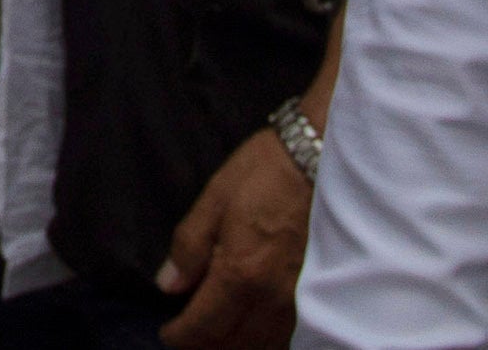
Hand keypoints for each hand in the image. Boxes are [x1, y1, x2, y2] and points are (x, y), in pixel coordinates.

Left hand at [153, 122, 312, 349]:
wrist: (321, 157)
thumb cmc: (264, 173)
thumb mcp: (214, 199)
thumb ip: (189, 246)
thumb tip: (168, 285)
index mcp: (240, 273)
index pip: (203, 327)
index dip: (180, 337)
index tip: (167, 333)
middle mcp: (271, 299)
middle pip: (233, 346)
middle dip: (204, 346)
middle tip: (188, 336)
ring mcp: (299, 302)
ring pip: (262, 346)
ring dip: (235, 347)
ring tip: (216, 335)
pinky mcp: (317, 295)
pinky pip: (287, 336)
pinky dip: (264, 340)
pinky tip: (252, 329)